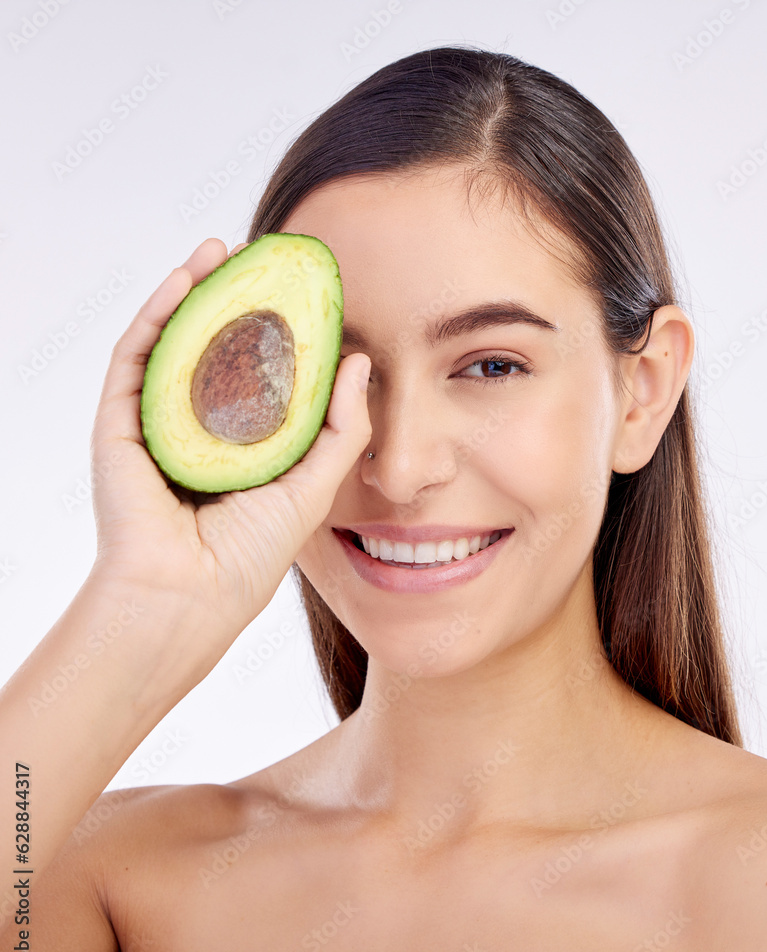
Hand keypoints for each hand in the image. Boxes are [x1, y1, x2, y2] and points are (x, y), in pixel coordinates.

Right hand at [88, 237, 369, 629]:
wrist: (189, 597)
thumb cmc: (250, 555)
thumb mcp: (313, 484)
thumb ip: (340, 428)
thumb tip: (358, 362)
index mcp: (239, 447)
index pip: (255, 374)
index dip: (274, 331)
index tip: (298, 292)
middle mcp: (195, 431)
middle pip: (210, 350)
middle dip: (231, 299)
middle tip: (257, 258)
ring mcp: (154, 425)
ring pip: (171, 344)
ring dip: (190, 292)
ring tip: (219, 251)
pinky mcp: (119, 425)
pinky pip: (136, 359)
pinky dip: (156, 315)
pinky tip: (183, 282)